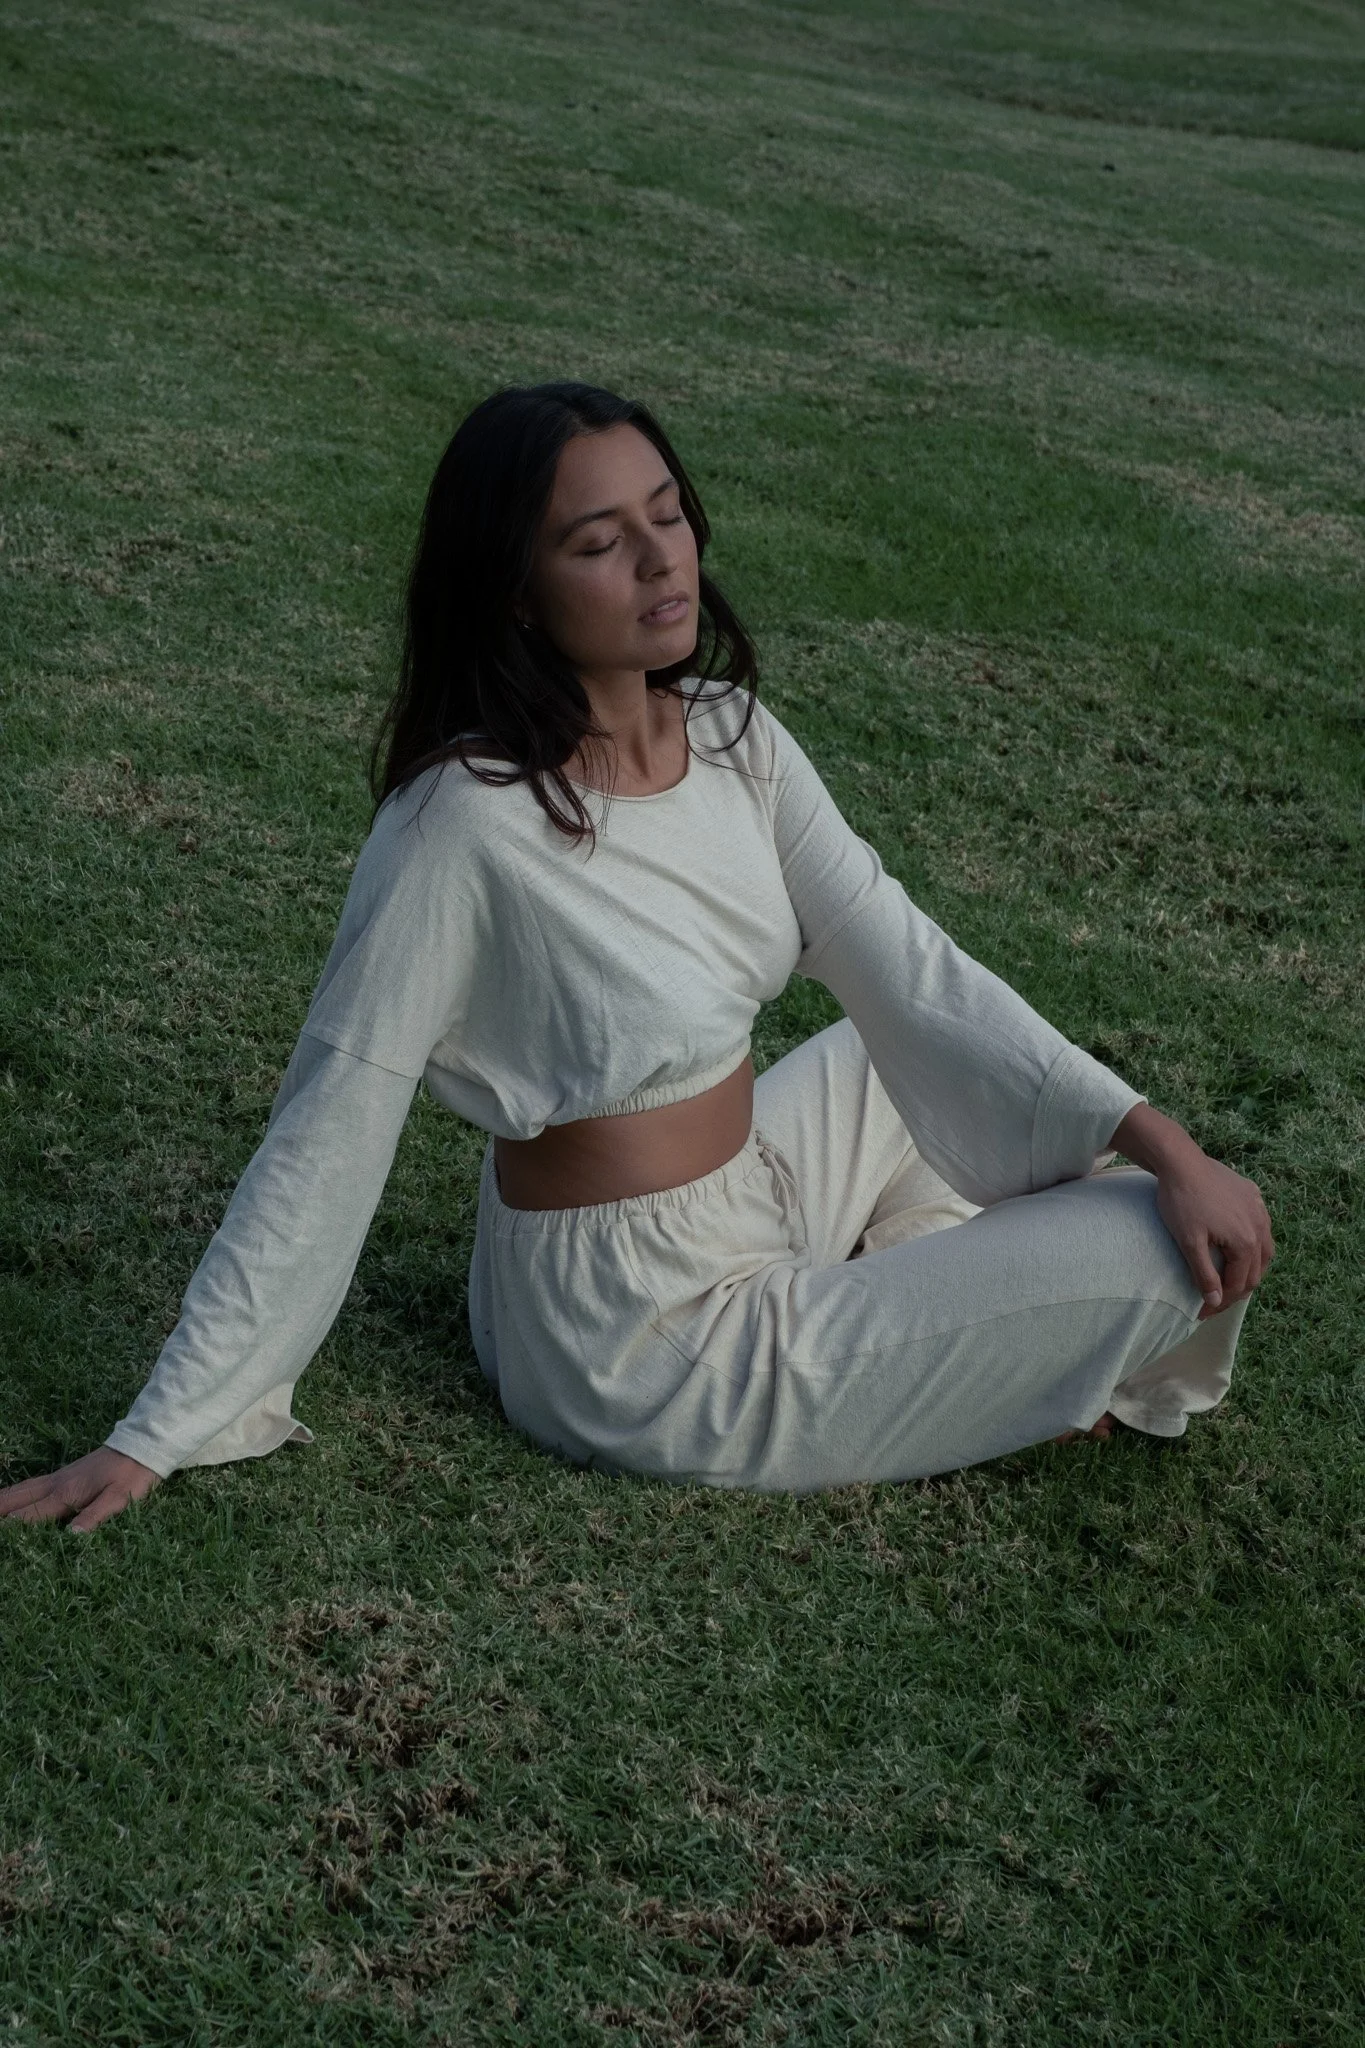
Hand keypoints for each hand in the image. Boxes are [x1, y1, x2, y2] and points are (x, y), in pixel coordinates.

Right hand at [0, 1448, 161, 1532]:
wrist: (142, 1446)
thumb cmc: (132, 1476)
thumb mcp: (120, 1499)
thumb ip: (95, 1516)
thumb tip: (71, 1536)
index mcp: (66, 1494)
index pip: (29, 1516)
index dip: (9, 1529)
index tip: (2, 1542)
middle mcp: (56, 1485)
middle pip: (16, 1498)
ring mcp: (58, 1478)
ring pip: (21, 1489)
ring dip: (2, 1500)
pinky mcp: (64, 1475)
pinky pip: (31, 1485)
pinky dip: (14, 1493)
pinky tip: (11, 1497)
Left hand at [1110, 1104, 1274, 1317]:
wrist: (1181, 1161)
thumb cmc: (1181, 1202)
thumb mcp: (1189, 1242)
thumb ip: (1204, 1274)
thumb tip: (1214, 1302)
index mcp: (1246, 1242)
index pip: (1238, 1284)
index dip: (1220, 1303)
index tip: (1201, 1314)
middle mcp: (1260, 1227)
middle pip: (1255, 1271)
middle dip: (1236, 1290)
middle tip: (1214, 1301)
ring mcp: (1259, 1210)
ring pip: (1263, 1251)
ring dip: (1249, 1269)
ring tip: (1230, 1280)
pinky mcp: (1253, 1195)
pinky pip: (1260, 1227)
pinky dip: (1252, 1244)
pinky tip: (1238, 1246)